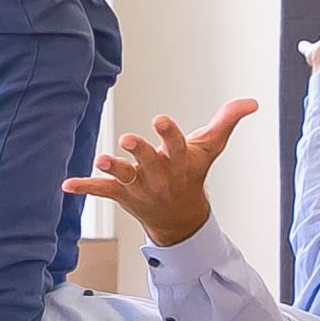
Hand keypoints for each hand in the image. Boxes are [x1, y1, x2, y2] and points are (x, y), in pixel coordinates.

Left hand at [63, 99, 256, 245]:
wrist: (181, 219)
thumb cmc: (193, 174)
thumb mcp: (211, 148)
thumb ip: (227, 121)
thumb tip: (252, 101)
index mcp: (180, 162)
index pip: (176, 146)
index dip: (169, 133)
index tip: (160, 119)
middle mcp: (159, 175)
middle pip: (149, 161)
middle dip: (139, 151)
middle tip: (128, 139)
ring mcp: (139, 186)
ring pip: (125, 176)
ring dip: (112, 169)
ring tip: (99, 161)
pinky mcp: (122, 193)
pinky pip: (102, 190)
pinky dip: (85, 187)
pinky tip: (67, 184)